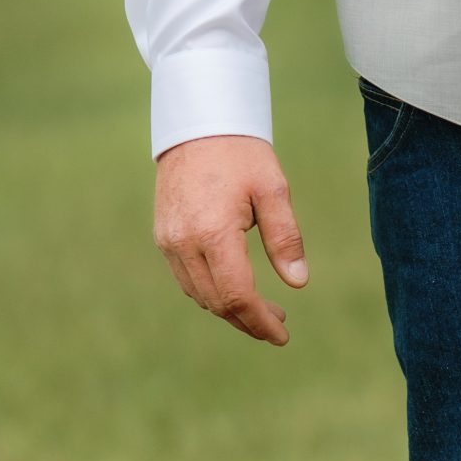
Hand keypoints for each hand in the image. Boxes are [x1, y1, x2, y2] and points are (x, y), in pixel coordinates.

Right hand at [152, 135, 307, 344]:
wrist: (199, 126)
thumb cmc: (242, 155)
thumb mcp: (273, 190)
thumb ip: (285, 237)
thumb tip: (298, 283)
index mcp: (213, 233)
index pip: (236, 295)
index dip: (259, 320)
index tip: (282, 335)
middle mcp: (183, 243)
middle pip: (216, 302)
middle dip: (248, 319)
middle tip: (279, 323)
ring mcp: (168, 242)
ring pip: (198, 294)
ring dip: (229, 309)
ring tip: (262, 309)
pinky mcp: (163, 236)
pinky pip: (186, 278)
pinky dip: (211, 291)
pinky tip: (234, 288)